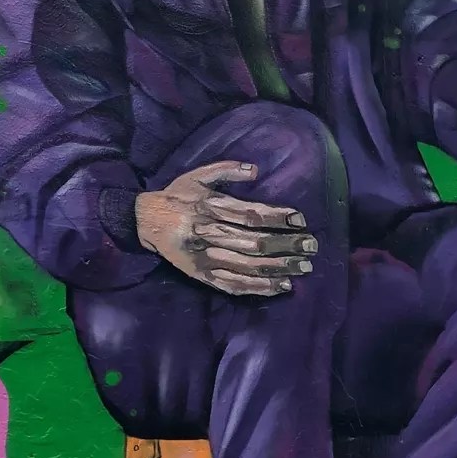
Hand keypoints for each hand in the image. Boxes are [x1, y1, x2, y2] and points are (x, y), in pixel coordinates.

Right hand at [135, 162, 317, 297]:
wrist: (145, 222)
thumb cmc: (176, 196)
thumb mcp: (196, 176)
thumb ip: (225, 170)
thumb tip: (256, 169)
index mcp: (210, 208)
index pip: (250, 214)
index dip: (277, 217)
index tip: (300, 219)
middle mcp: (210, 234)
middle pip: (255, 243)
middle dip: (286, 245)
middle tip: (311, 246)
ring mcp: (206, 259)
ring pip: (248, 267)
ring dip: (279, 268)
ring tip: (303, 268)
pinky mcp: (203, 276)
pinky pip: (234, 285)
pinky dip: (259, 288)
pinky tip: (280, 286)